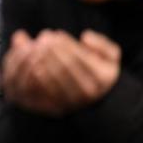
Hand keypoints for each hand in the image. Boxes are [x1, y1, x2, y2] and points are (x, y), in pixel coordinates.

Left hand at [1, 29, 120, 115]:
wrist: (96, 99)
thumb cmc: (99, 69)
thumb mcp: (110, 56)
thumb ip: (101, 44)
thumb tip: (85, 37)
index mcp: (102, 77)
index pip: (79, 57)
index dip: (65, 44)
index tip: (55, 34)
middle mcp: (90, 92)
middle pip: (64, 67)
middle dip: (50, 51)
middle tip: (41, 40)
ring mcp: (75, 102)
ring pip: (53, 79)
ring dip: (41, 61)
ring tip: (35, 48)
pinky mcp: (59, 108)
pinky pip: (45, 91)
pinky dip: (36, 77)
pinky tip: (33, 65)